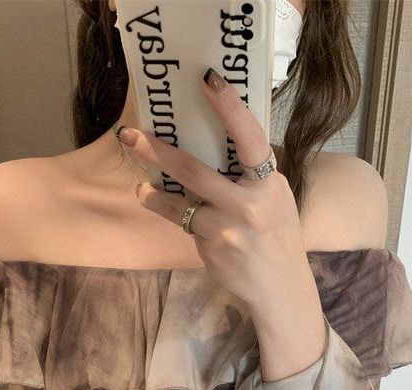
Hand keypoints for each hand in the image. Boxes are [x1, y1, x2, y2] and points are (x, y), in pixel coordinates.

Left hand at [116, 67, 311, 315]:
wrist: (281, 289)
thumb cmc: (277, 239)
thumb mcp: (276, 200)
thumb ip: (252, 177)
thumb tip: (218, 147)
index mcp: (268, 183)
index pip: (250, 137)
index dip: (229, 106)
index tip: (208, 79)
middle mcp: (250, 203)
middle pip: (197, 169)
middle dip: (160, 150)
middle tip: (130, 134)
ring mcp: (229, 227)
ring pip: (182, 198)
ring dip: (155, 185)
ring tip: (138, 174)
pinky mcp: (213, 247)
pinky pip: (182, 221)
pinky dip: (164, 208)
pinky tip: (150, 199)